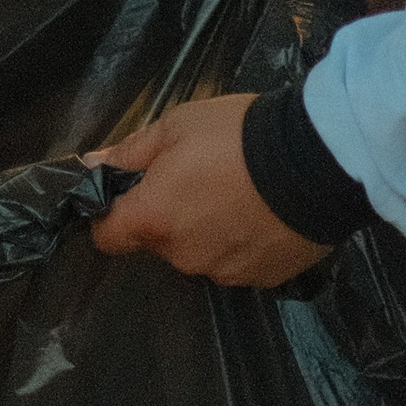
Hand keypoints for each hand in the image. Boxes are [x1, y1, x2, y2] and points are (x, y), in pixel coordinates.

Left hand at [91, 95, 331, 286]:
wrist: (314, 162)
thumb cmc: (235, 136)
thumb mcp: (176, 126)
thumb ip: (130, 152)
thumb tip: (92, 166)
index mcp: (154, 219)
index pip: (108, 237)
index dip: (109, 216)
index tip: (126, 195)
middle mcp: (184, 256)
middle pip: (159, 240)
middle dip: (168, 213)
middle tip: (197, 175)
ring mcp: (226, 272)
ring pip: (199, 252)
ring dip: (206, 229)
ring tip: (238, 191)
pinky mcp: (264, 278)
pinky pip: (238, 261)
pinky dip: (242, 241)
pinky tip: (262, 212)